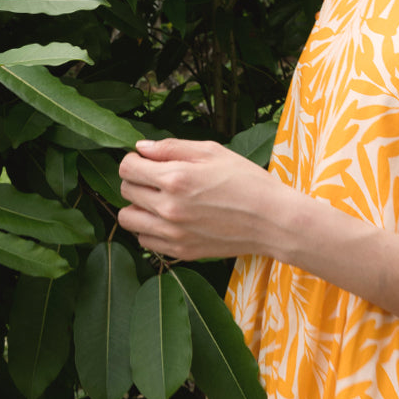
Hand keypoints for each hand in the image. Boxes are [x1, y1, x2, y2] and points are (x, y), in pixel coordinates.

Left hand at [117, 138, 286, 261]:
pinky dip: (149, 228)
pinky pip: (144, 241)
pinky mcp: (181, 251)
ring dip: (137, 206)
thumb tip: (141, 148)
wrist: (273, 221)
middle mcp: (169, 208)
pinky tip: (168, 219)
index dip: (134, 159)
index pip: (127, 167)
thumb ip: (172, 147)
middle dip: (136, 180)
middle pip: (125, 191)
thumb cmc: (247, 181)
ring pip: (128, 219)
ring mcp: (173, 233)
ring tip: (158, 200)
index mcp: (175, 179)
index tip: (147, 160)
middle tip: (157, 177)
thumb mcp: (212, 152)